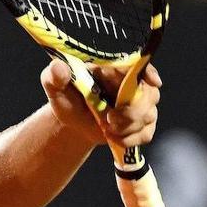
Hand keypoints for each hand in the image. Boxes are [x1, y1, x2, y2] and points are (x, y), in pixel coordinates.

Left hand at [41, 58, 161, 147]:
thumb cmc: (67, 98)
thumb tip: (58, 68)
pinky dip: (130, 140)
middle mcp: (132, 84)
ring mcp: (140, 104)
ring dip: (127, 128)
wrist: (73, 122)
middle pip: (149, 95)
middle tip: (110, 119)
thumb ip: (53, 76)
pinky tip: (114, 138)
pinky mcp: (142, 123)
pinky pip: (146, 133)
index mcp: (114, 70)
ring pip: (148, 116)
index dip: (150, 73)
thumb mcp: (55, 87)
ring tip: (107, 129)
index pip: (139, 66)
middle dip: (131, 112)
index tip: (153, 82)